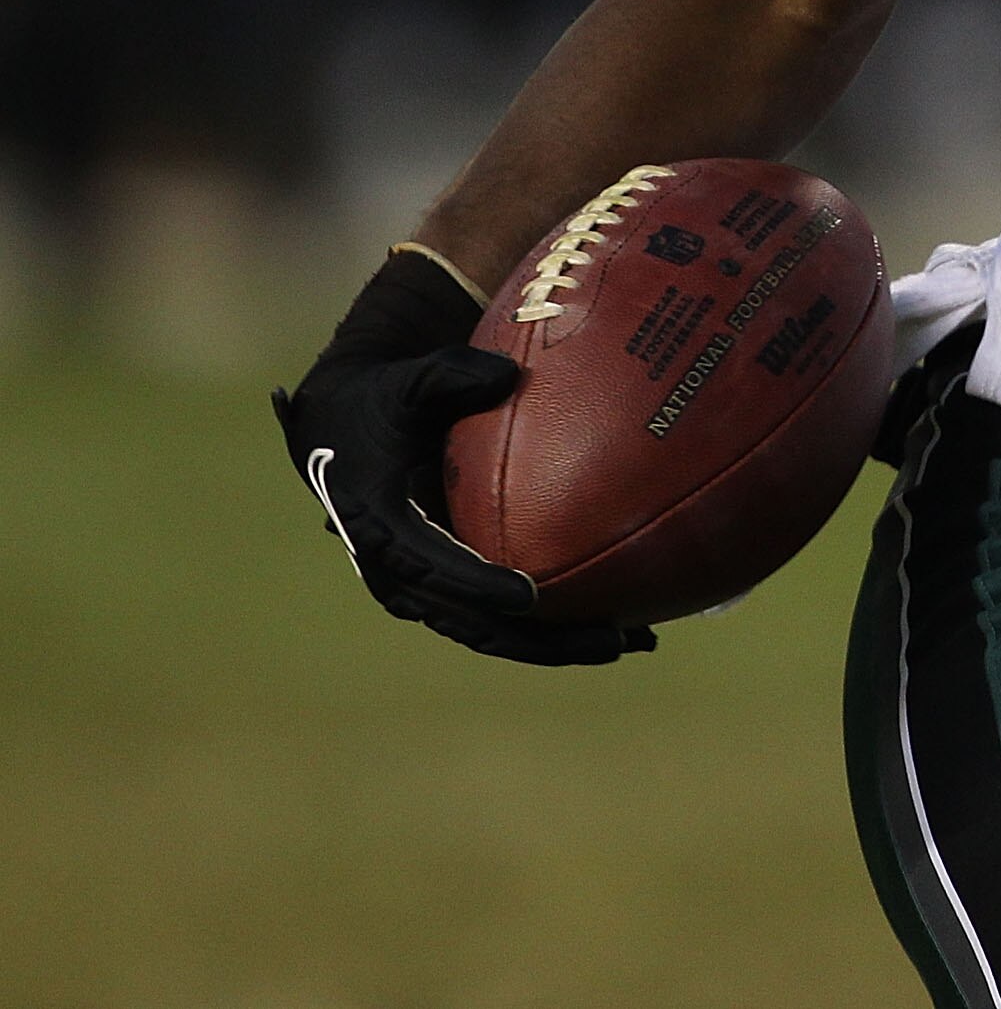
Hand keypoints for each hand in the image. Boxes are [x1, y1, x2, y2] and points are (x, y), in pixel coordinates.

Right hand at [273, 252, 654, 665]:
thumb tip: (506, 375)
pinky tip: (621, 621)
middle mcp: (398, 569)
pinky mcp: (448, 579)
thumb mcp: (411, 378)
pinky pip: (498, 613)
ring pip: (490, 631)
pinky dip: (551, 622)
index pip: (430, 566)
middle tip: (609, 640)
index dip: (476, 586)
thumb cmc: (388, 395)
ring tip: (633, 643)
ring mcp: (424, 582)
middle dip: (538, 639)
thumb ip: (452, 374)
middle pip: (470, 622)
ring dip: (555, 644)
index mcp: (379, 525)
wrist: (350, 423)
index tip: (527, 597)